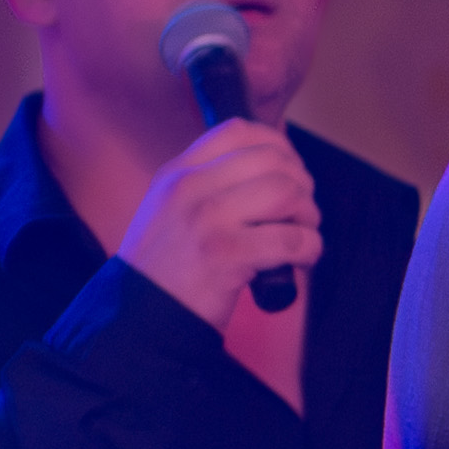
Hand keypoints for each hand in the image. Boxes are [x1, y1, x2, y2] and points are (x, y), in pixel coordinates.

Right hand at [119, 115, 322, 321]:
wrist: (139, 317)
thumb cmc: (165, 268)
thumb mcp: (170, 209)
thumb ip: (209, 184)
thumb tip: (273, 170)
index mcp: (178, 172)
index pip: (238, 131)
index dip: (278, 145)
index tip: (290, 171)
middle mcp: (190, 187)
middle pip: (272, 160)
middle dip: (301, 184)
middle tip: (301, 212)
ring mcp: (206, 220)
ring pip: (286, 192)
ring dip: (308, 214)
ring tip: (303, 233)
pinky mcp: (225, 255)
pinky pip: (290, 239)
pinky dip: (309, 248)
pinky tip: (303, 258)